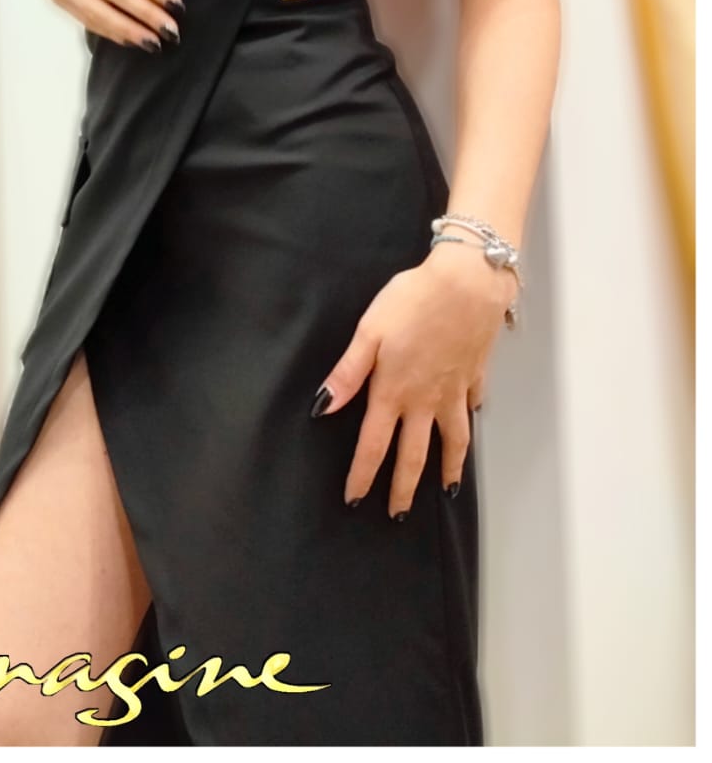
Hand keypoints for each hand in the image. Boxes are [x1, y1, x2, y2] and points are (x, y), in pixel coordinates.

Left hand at [313, 243, 515, 517]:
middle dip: (404, 488)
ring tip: (446, 489)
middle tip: (398, 515)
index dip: (363, 475)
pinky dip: (471, 420)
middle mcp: (426, 399)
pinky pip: (472, 406)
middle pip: (414, 454)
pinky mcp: (475, 374)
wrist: (467, 284)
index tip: (356, 499)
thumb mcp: (370, 332)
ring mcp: (454, 390)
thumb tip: (324, 407)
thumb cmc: (413, 301)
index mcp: (394, 391)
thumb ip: (348, 373)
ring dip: (447, 468)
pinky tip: (470, 422)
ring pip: (452, 440)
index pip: (374, 444)